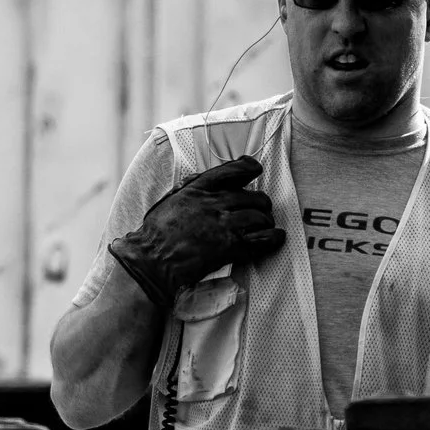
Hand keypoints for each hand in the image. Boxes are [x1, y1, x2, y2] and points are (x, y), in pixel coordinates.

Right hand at [108, 156, 283, 309]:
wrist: (151, 261)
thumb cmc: (155, 233)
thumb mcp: (170, 200)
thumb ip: (189, 187)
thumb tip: (202, 177)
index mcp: (199, 188)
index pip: (234, 169)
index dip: (250, 168)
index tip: (256, 170)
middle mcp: (214, 202)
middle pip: (253, 196)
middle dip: (261, 204)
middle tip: (260, 212)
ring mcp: (223, 225)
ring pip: (260, 217)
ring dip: (266, 222)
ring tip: (266, 227)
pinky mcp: (229, 247)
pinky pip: (262, 239)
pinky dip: (274, 238)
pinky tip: (277, 238)